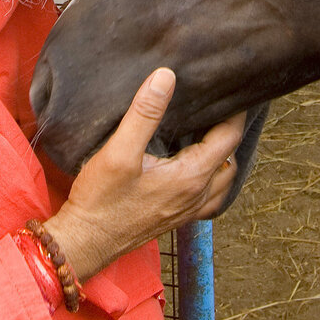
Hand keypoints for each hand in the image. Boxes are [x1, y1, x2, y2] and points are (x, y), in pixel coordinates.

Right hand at [39, 67, 244, 278]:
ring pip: (224, 178)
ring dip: (224, 154)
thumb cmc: (100, 200)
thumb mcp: (119, 152)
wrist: (85, 242)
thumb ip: (145, 114)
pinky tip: (196, 164)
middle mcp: (198, 194)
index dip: (234, 111)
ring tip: (210, 130)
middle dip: (231, 129)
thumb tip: (166, 77)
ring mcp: (189, 209)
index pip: (230, 136)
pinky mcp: (177, 217)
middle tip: (219, 105)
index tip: (230, 90)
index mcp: (192, 176)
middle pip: (231, 155)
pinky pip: (210, 195)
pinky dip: (213, 176)